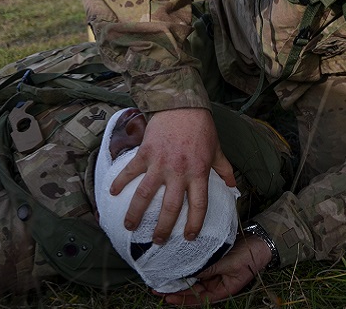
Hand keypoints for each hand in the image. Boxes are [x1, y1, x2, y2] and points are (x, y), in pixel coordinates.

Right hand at [109, 107, 235, 243]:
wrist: (182, 104)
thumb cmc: (201, 127)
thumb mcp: (217, 149)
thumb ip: (224, 170)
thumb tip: (233, 187)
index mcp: (198, 173)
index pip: (198, 205)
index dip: (194, 224)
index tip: (189, 236)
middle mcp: (178, 172)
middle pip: (169, 207)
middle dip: (163, 228)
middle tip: (157, 240)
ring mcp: (159, 163)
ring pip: (144, 195)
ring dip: (136, 213)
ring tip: (130, 227)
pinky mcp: (145, 153)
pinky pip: (130, 172)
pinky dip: (119, 182)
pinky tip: (112, 193)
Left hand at [160, 233, 272, 305]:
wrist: (262, 240)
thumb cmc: (250, 255)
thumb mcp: (229, 264)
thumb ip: (210, 269)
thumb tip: (189, 272)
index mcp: (223, 290)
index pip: (199, 299)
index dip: (182, 300)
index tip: (167, 298)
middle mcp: (216, 283)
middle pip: (193, 291)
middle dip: (176, 290)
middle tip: (157, 288)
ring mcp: (214, 273)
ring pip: (193, 279)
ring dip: (180, 278)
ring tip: (162, 277)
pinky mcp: (213, 262)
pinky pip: (198, 267)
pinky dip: (187, 266)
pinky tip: (176, 264)